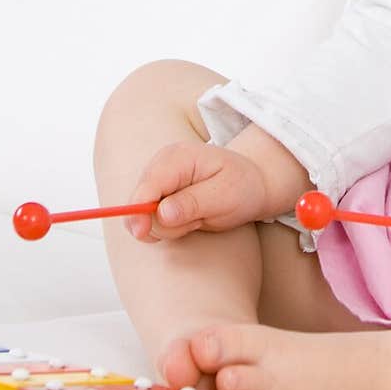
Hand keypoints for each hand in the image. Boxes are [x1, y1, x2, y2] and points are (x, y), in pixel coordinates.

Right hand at [126, 140, 269, 241]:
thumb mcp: (225, 195)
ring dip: (172, 226)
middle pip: (140, 204)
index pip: (148, 186)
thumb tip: (161, 213)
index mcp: (178, 157)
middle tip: (199, 218)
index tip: (142, 232)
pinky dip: (169, 227)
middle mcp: (161, 165)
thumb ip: (192, 204)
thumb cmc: (242, 186)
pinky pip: (150, 222)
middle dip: (165, 222)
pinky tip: (190, 217)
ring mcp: (158, 181)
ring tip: (199, 214)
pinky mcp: (158, 196)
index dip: (138, 210)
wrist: (251, 184)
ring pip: (144, 217)